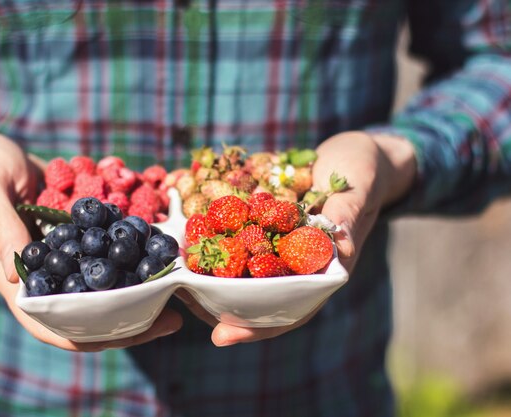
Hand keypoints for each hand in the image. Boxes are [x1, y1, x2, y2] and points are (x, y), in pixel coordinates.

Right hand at [0, 132, 181, 350]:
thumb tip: (17, 281)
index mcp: (16, 279)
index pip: (50, 324)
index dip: (87, 338)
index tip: (130, 336)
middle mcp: (46, 274)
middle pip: (87, 313)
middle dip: (128, 320)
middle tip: (172, 318)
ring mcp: (65, 255)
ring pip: (104, 285)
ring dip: (138, 290)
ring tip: (176, 287)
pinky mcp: (79, 235)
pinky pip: (109, 249)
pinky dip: (133, 253)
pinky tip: (161, 248)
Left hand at [178, 131, 415, 345]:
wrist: (351, 151)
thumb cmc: (363, 171)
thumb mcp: (357, 190)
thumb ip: (347, 216)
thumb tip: (345, 248)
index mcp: (321, 268)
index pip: (290, 308)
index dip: (256, 326)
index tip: (222, 335)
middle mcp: (294, 262)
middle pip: (255, 296)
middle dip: (219, 305)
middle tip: (182, 307)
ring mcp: (276, 241)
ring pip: (240, 269)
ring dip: (209, 275)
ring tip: (175, 278)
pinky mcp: (262, 220)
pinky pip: (234, 233)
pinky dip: (212, 237)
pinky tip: (186, 237)